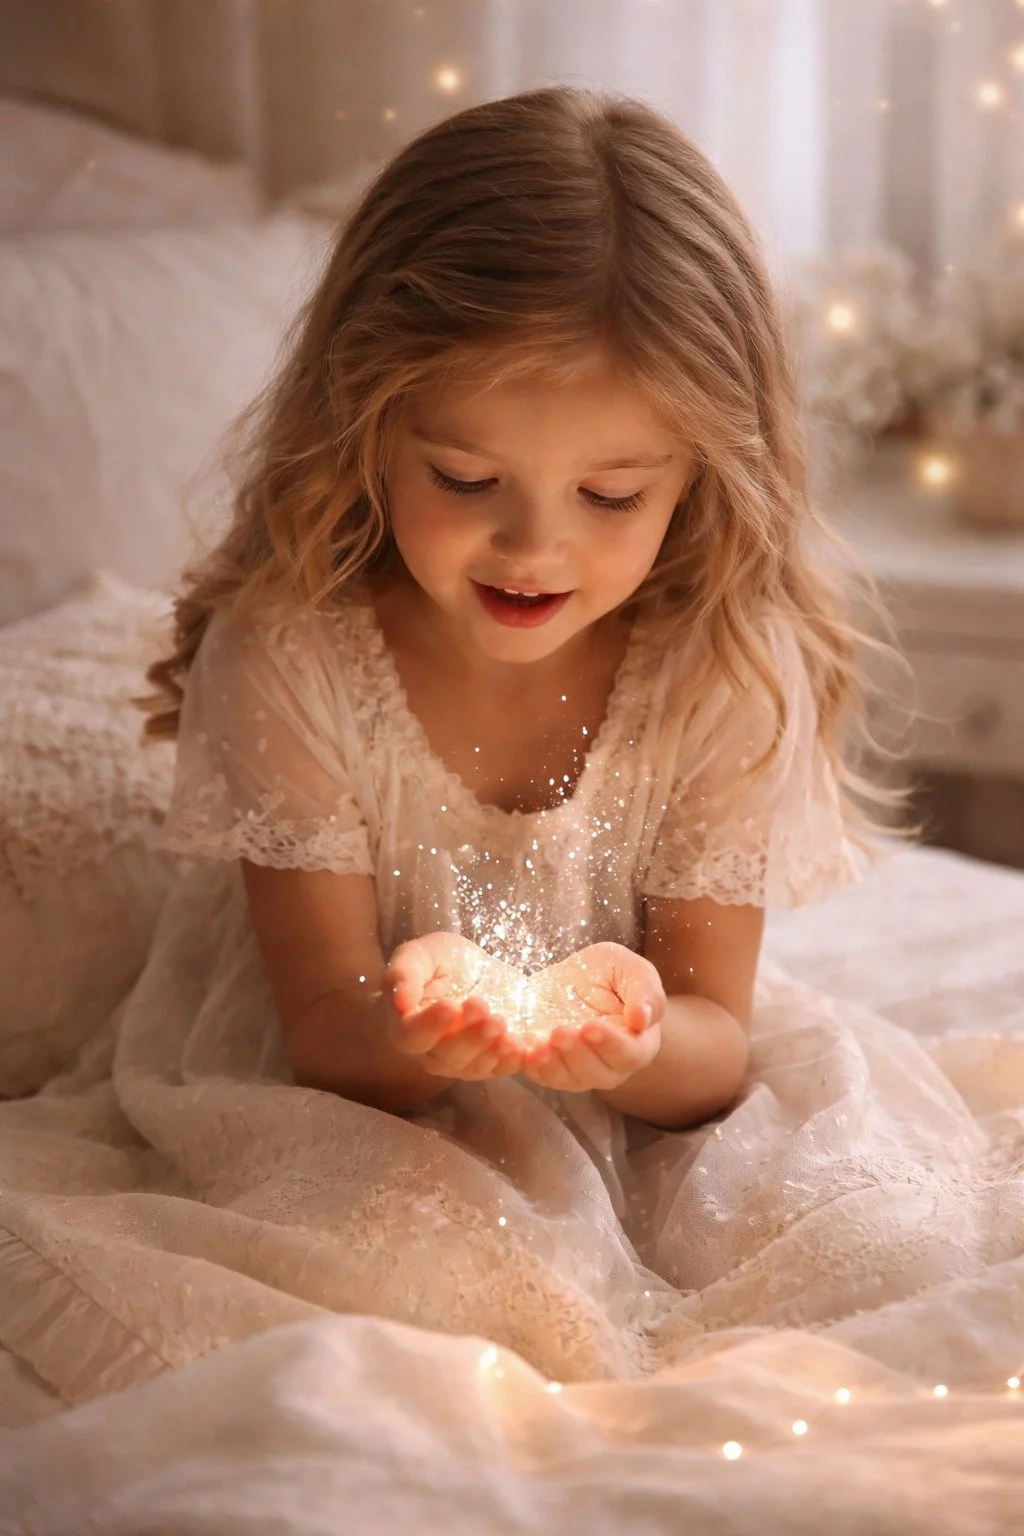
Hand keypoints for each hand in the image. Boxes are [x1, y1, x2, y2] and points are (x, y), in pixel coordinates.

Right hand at [383, 932, 526, 1081]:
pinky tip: (518, 1045)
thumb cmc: (441, 962)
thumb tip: (399, 1000)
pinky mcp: (491, 1063)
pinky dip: (509, 1060)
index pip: (412, 1036)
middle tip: (484, 1011)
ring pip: (472, 1067)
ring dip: (488, 1049)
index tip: (449, 1006)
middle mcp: (432, 1053)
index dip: (429, 1025)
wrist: (477, 971)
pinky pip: (499, 1069)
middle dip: (467, 1036)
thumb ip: (404, 972)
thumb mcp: (420, 955)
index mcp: (407, 1029)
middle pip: (445, 1057)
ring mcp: (462, 1063)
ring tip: (501, 1024)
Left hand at [519, 942, 664, 1092]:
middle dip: (577, 1054)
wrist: (571, 979)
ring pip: (569, 1080)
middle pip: (599, 1073)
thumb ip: (645, 990)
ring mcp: (580, 1072)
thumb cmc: (607, 974)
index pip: (630, 1054)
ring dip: (553, 1065)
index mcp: (638, 1043)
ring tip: (539, 1045)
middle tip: (560, 1032)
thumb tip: (643, 1018)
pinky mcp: (551, 1069)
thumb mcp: (628, 968)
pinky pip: (542, 1076)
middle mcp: (611, 1066)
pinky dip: (531, 1066)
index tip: (591, 1027)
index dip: (612, 1044)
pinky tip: (522, 1050)